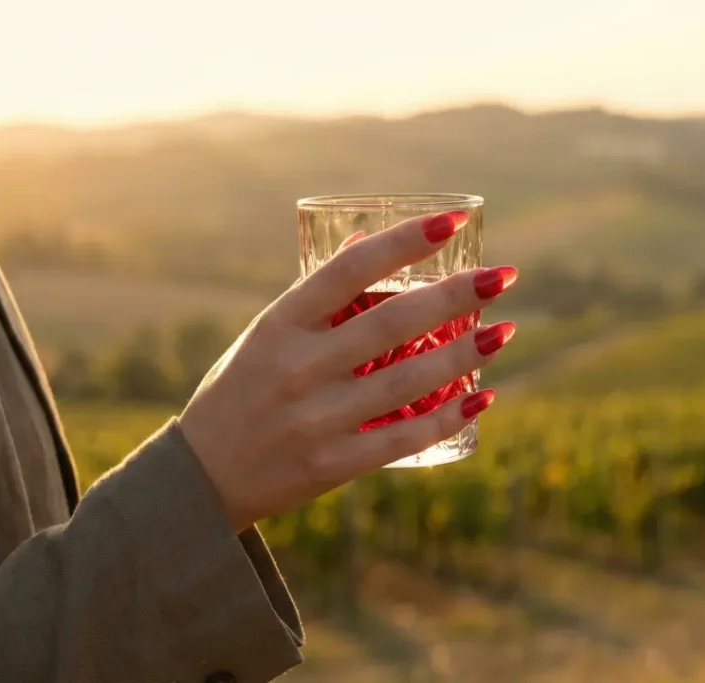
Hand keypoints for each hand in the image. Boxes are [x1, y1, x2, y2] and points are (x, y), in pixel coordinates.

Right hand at [179, 211, 517, 530]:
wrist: (201, 478)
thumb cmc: (238, 392)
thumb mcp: (264, 335)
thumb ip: (315, 298)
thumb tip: (365, 244)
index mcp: (277, 326)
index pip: (346, 272)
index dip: (402, 243)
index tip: (451, 223)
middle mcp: (297, 369)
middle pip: (389, 324)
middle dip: (454, 297)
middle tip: (502, 277)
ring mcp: (315, 420)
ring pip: (405, 382)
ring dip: (463, 355)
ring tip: (503, 331)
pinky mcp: (332, 465)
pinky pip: (401, 439)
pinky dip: (446, 419)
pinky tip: (482, 398)